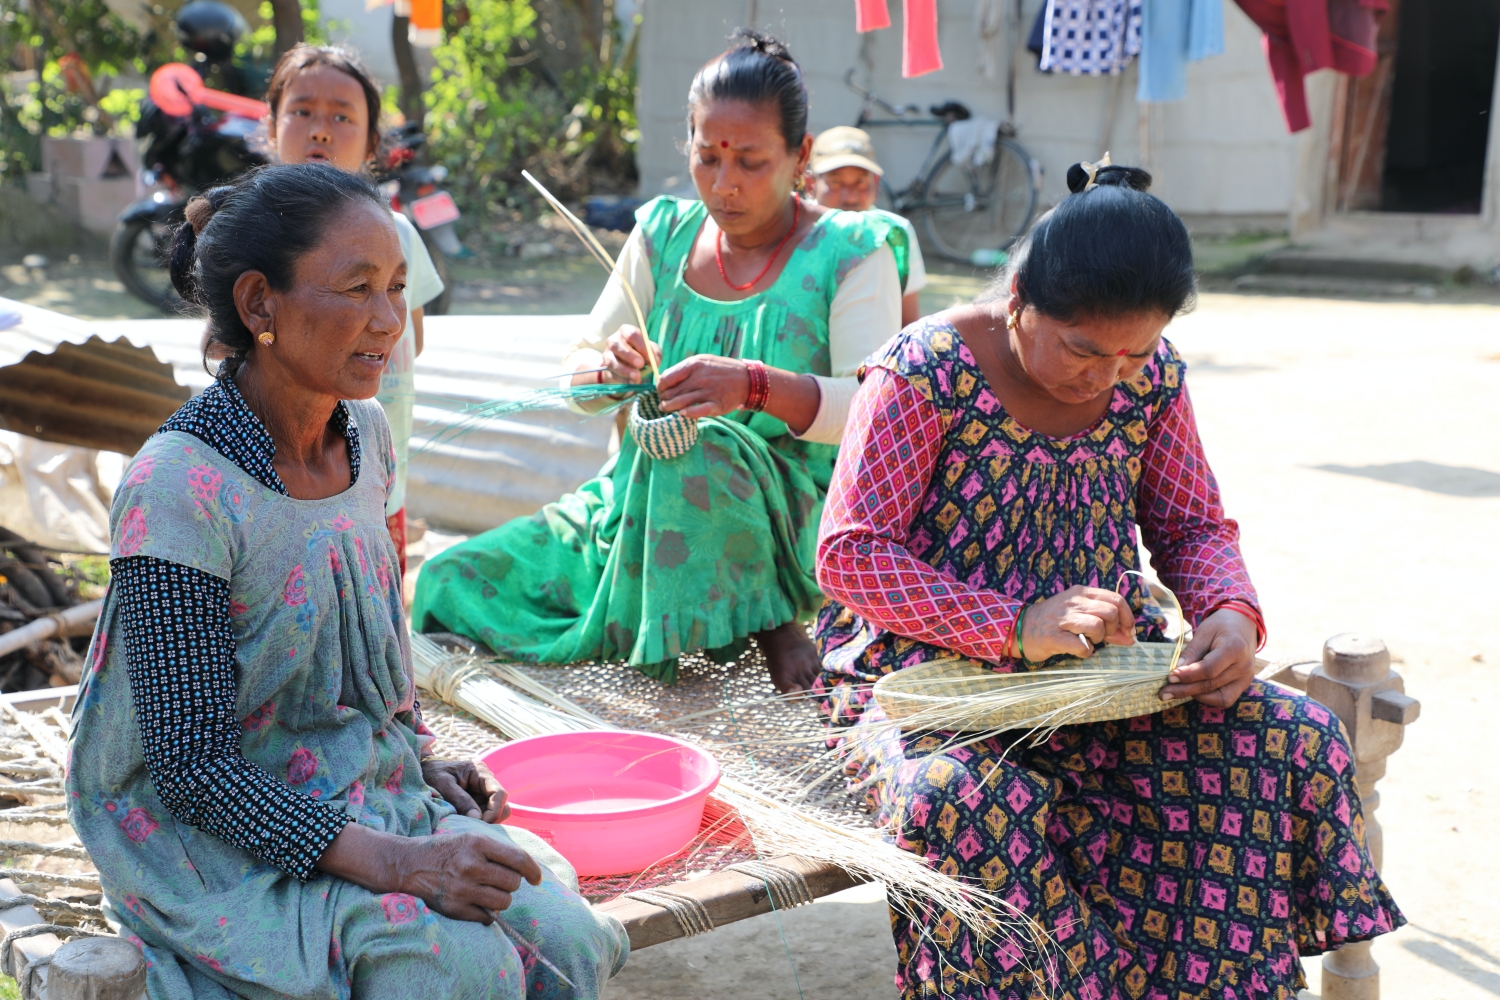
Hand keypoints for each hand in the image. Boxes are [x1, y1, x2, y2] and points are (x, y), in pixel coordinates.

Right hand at [391, 831, 543, 922]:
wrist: (408, 864)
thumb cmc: (446, 850)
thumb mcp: (471, 838)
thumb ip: (497, 851)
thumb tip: (527, 869)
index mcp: (478, 844)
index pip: (518, 859)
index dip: (533, 871)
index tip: (537, 879)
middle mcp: (471, 866)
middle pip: (513, 883)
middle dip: (510, 883)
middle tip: (499, 880)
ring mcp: (462, 889)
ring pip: (503, 902)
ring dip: (501, 899)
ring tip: (488, 892)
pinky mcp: (454, 908)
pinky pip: (487, 917)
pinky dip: (487, 913)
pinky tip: (477, 903)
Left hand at [422, 758, 508, 822]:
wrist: (421, 771)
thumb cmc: (430, 774)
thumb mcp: (443, 785)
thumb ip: (460, 800)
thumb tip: (477, 818)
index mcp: (480, 772)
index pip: (499, 793)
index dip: (494, 811)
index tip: (481, 823)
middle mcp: (486, 781)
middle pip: (502, 804)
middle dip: (491, 818)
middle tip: (474, 828)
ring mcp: (482, 791)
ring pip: (496, 811)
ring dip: (485, 821)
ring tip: (467, 825)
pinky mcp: (477, 800)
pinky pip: (485, 814)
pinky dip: (478, 821)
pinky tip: (465, 823)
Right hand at [598, 325, 660, 384]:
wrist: (629, 365)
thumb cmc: (642, 352)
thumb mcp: (651, 350)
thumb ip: (655, 354)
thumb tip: (655, 362)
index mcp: (626, 331)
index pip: (632, 334)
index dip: (641, 346)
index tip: (650, 358)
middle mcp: (614, 340)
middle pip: (618, 345)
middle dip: (630, 355)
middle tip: (641, 364)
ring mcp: (607, 354)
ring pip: (612, 361)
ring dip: (625, 370)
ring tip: (637, 377)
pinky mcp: (605, 368)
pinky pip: (612, 374)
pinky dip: (623, 379)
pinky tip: (633, 383)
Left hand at [657, 354, 752, 417]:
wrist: (746, 379)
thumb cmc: (720, 370)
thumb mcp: (702, 361)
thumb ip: (684, 369)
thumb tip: (663, 379)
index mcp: (695, 365)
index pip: (668, 378)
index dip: (660, 386)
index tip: (661, 390)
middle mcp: (700, 378)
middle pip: (672, 392)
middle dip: (664, 399)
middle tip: (663, 402)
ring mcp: (709, 392)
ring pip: (681, 402)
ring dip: (670, 407)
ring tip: (667, 409)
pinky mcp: (717, 405)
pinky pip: (698, 411)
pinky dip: (688, 413)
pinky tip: (682, 414)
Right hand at [1014, 585, 1136, 661]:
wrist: (1020, 627)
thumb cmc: (1054, 622)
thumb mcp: (1080, 614)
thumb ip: (1105, 623)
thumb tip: (1130, 638)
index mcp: (1082, 593)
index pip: (1116, 599)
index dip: (1127, 617)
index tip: (1127, 631)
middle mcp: (1074, 602)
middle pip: (1110, 612)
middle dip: (1113, 629)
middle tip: (1102, 637)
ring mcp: (1063, 618)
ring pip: (1098, 626)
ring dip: (1099, 640)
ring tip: (1088, 641)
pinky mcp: (1054, 637)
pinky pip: (1082, 646)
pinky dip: (1086, 651)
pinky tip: (1078, 650)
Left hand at [1158, 607, 1258, 707]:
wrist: (1244, 625)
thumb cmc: (1221, 626)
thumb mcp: (1204, 631)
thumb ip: (1192, 651)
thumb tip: (1176, 671)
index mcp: (1235, 648)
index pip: (1209, 669)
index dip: (1188, 675)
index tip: (1170, 676)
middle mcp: (1244, 667)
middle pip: (1211, 684)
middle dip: (1185, 690)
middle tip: (1164, 692)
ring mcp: (1246, 678)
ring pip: (1219, 697)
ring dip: (1195, 696)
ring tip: (1175, 691)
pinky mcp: (1243, 685)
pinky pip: (1225, 699)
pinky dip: (1208, 698)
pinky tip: (1192, 691)